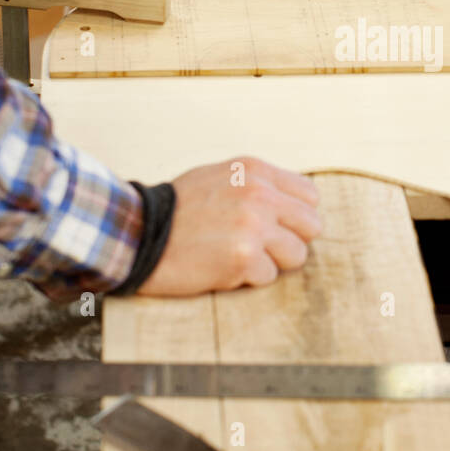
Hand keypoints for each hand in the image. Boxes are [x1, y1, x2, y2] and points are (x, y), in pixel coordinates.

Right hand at [135, 157, 321, 295]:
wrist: (137, 233)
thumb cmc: (178, 209)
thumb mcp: (220, 176)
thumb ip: (259, 185)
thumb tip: (296, 205)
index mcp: (256, 171)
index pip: (310, 196)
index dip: (295, 215)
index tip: (276, 224)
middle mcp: (260, 195)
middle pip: (312, 226)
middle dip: (290, 240)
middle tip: (261, 246)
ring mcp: (253, 227)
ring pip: (297, 255)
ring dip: (272, 262)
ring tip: (239, 255)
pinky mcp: (243, 259)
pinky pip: (268, 277)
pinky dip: (247, 279)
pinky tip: (221, 267)